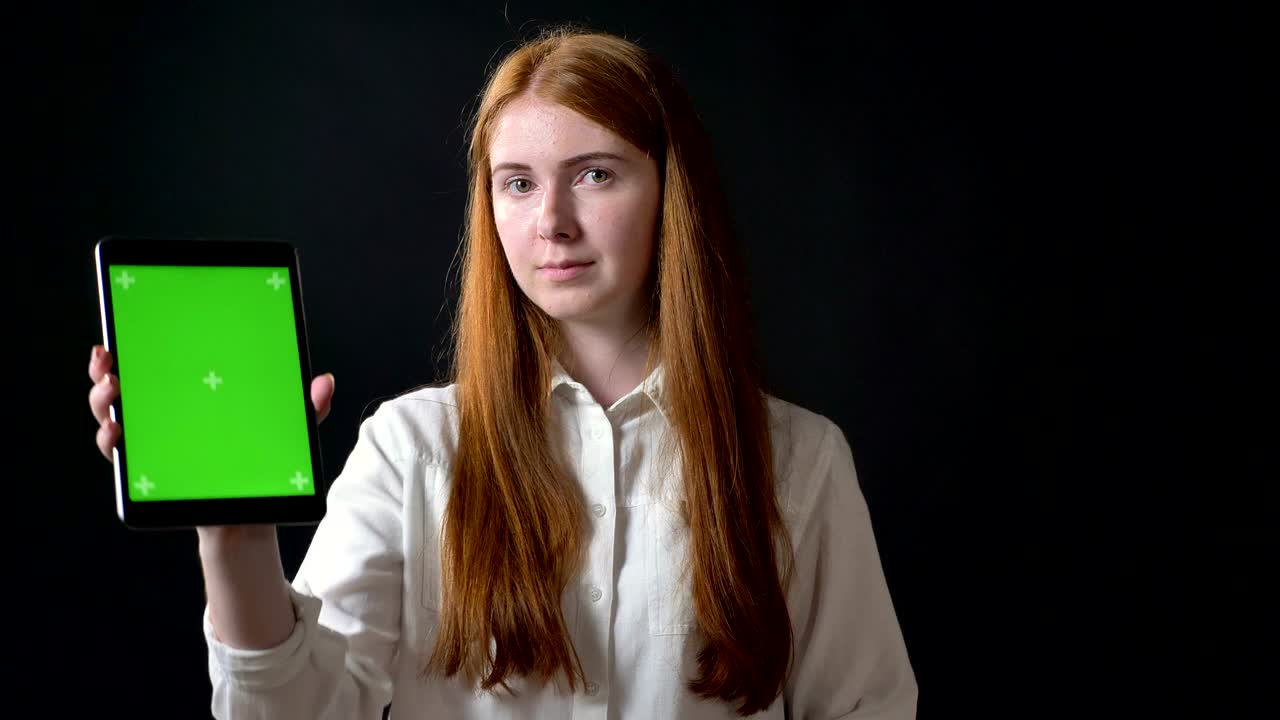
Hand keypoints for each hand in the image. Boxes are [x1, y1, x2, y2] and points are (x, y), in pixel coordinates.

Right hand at [87, 344, 335, 462]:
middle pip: (124, 384)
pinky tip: (115, 436)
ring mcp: (153, 442)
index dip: (135, 343)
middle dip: (106, 368)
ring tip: (112, 391)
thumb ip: (306, 407)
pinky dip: (110, 443)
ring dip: (102, 401)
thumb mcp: (287, 431)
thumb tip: (325, 381)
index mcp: (191, 394)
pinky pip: (120, 456)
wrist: (251, 515)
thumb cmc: (261, 463)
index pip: (157, 362)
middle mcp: (164, 415)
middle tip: (109, 360)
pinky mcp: (149, 471)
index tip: (125, 331)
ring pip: (113, 415)